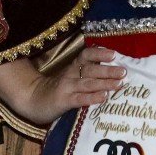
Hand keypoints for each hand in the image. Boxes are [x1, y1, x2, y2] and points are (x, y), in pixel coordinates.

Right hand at [0, 50, 127, 125]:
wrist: (31, 99)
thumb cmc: (57, 90)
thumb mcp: (70, 78)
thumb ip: (87, 75)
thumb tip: (114, 74)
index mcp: (73, 67)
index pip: (87, 55)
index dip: (100, 53)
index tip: (114, 54)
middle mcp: (70, 74)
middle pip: (91, 69)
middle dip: (108, 70)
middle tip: (124, 72)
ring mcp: (66, 87)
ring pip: (87, 82)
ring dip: (104, 82)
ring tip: (119, 84)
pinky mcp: (62, 101)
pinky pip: (79, 98)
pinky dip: (92, 97)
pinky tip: (103, 98)